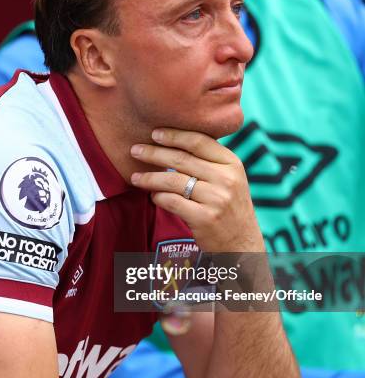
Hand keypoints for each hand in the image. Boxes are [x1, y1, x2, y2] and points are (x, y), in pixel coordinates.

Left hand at [130, 128, 264, 252]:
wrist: (242, 244)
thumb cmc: (229, 207)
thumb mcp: (229, 179)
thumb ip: (209, 161)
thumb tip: (174, 142)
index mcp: (232, 163)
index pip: (199, 141)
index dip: (174, 135)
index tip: (155, 133)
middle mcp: (226, 179)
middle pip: (182, 159)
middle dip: (154, 153)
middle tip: (135, 150)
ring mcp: (216, 199)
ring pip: (173, 181)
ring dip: (149, 177)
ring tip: (135, 177)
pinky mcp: (205, 218)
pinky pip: (172, 201)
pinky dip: (158, 197)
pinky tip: (152, 196)